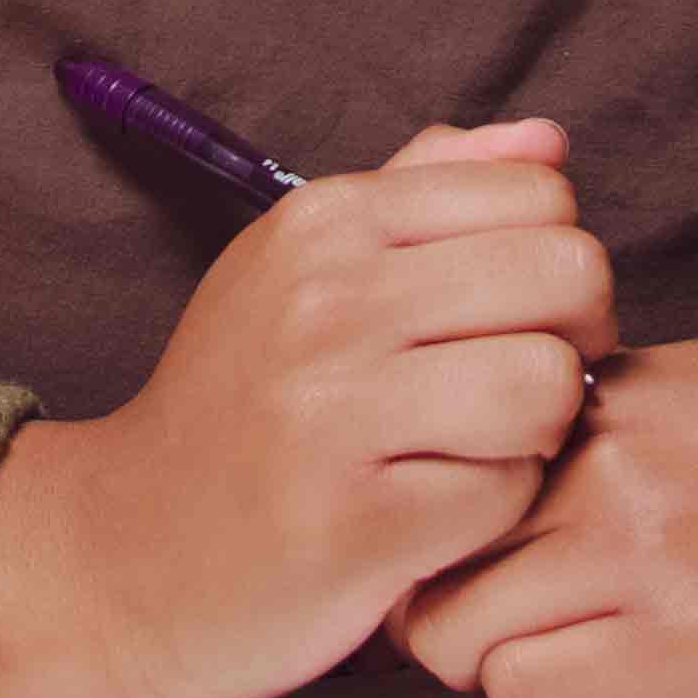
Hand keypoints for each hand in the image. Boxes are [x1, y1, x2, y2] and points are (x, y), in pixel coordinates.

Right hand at [0, 122, 615, 697]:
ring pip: (550, 385)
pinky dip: (494, 513)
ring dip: (540, 432)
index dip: (557, 256)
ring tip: (483, 448)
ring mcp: (334, 413)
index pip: (538, 191)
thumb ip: (428, 189)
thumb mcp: (302, 268)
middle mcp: (326, 299)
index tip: (520, 313)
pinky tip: (438, 515)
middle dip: (576, 338)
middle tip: (524, 384)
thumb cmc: (238, 406)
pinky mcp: (354, 526)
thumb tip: (550, 140)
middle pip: (568, 275)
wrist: (121, 557)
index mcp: (324, 221)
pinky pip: (508, 495)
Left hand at [390, 335, 697, 697]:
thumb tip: (531, 448)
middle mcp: (616, 457)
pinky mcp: (690, 648)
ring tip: (533, 661)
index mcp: (623, 387)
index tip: (451, 538)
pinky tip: (593, 693)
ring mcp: (648, 551)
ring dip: (478, 655)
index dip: (440, 499)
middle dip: (432, 586)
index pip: (455, 437)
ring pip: (456, 625)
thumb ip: (621, 414)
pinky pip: (529, 690)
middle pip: (431, 533)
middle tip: (469, 618)